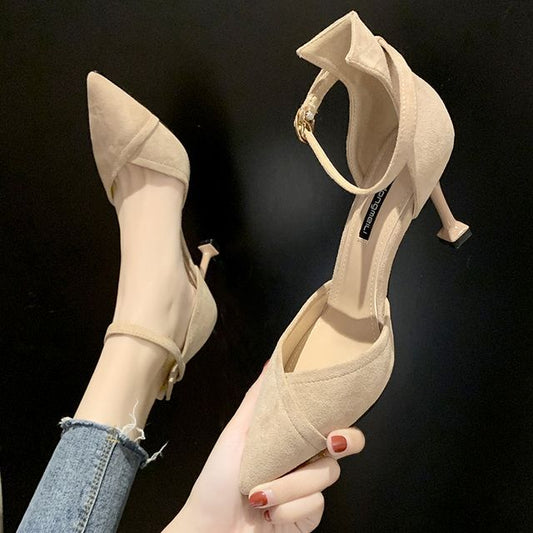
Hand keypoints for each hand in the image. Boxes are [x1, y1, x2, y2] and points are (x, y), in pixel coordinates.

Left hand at [163, 364, 364, 531]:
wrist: (211, 528)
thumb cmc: (218, 478)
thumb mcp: (236, 433)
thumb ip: (259, 399)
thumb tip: (272, 361)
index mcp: (290, 438)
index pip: (327, 420)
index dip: (341, 415)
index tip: (335, 415)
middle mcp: (304, 460)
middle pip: (342, 444)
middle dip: (342, 442)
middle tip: (330, 441)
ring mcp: (309, 489)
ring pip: (325, 474)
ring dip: (289, 484)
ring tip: (259, 492)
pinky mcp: (310, 516)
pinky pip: (316, 504)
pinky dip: (289, 508)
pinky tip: (269, 512)